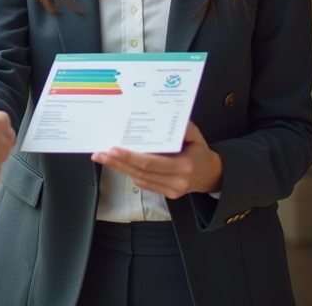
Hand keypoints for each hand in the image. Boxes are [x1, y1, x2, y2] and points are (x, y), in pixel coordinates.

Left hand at [91, 122, 222, 198]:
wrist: (211, 175)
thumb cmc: (200, 152)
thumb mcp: (196, 135)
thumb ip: (182, 126)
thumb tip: (163, 116)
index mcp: (184, 165)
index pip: (151, 162)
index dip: (130, 157)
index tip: (114, 149)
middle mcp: (177, 181)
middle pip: (141, 172)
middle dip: (118, 163)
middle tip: (100, 154)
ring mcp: (172, 190)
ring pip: (140, 179)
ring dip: (120, 169)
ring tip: (103, 158)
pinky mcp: (167, 195)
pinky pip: (144, 184)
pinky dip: (130, 173)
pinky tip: (119, 164)